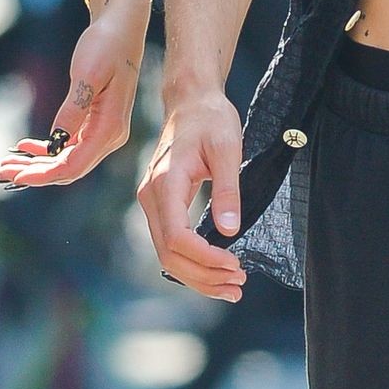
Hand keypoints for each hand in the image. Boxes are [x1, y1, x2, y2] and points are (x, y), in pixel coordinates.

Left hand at [0, 0, 144, 188]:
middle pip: (69, 168)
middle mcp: (109, 135)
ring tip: (9, 163)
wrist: (122, 25)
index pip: (73, 166)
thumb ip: (73, 111)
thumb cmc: (107, 44)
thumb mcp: (87, 75)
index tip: (15, 177)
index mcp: (110, 128)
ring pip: (68, 159)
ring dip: (39, 164)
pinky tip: (27, 146)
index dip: (43, 175)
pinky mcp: (97, 122)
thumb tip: (55, 144)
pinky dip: (49, 150)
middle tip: (1, 172)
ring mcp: (104, 130)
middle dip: (35, 173)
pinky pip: (71, 146)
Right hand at [136, 81, 247, 302]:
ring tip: (231, 288)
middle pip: (168, 253)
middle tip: (238, 286)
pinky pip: (171, 242)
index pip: (176, 236)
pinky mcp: (160, 204)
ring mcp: (152, 201)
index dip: (205, 259)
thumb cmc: (211, 118)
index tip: (235, 266)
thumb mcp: (227, 148)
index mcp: (165, 182)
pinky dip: (192, 262)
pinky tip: (215, 271)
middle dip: (203, 277)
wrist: (191, 100)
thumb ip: (227, 190)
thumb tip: (229, 232)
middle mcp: (151, 195)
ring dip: (197, 276)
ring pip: (167, 253)